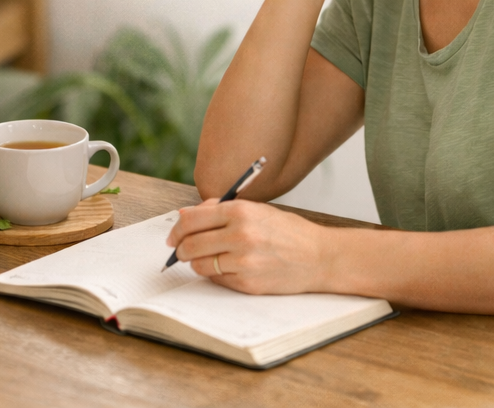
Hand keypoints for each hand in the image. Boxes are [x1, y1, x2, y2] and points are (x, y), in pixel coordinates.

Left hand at [166, 199, 329, 294]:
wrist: (320, 257)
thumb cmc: (287, 230)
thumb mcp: (255, 209)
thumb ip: (219, 210)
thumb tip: (185, 215)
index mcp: (239, 211)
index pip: (191, 219)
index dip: (176, 228)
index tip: (173, 236)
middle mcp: (240, 235)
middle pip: (190, 243)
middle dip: (180, 249)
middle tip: (179, 251)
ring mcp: (244, 261)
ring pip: (200, 265)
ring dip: (194, 263)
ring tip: (200, 260)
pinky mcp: (249, 283)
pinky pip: (217, 280)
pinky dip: (214, 275)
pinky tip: (222, 268)